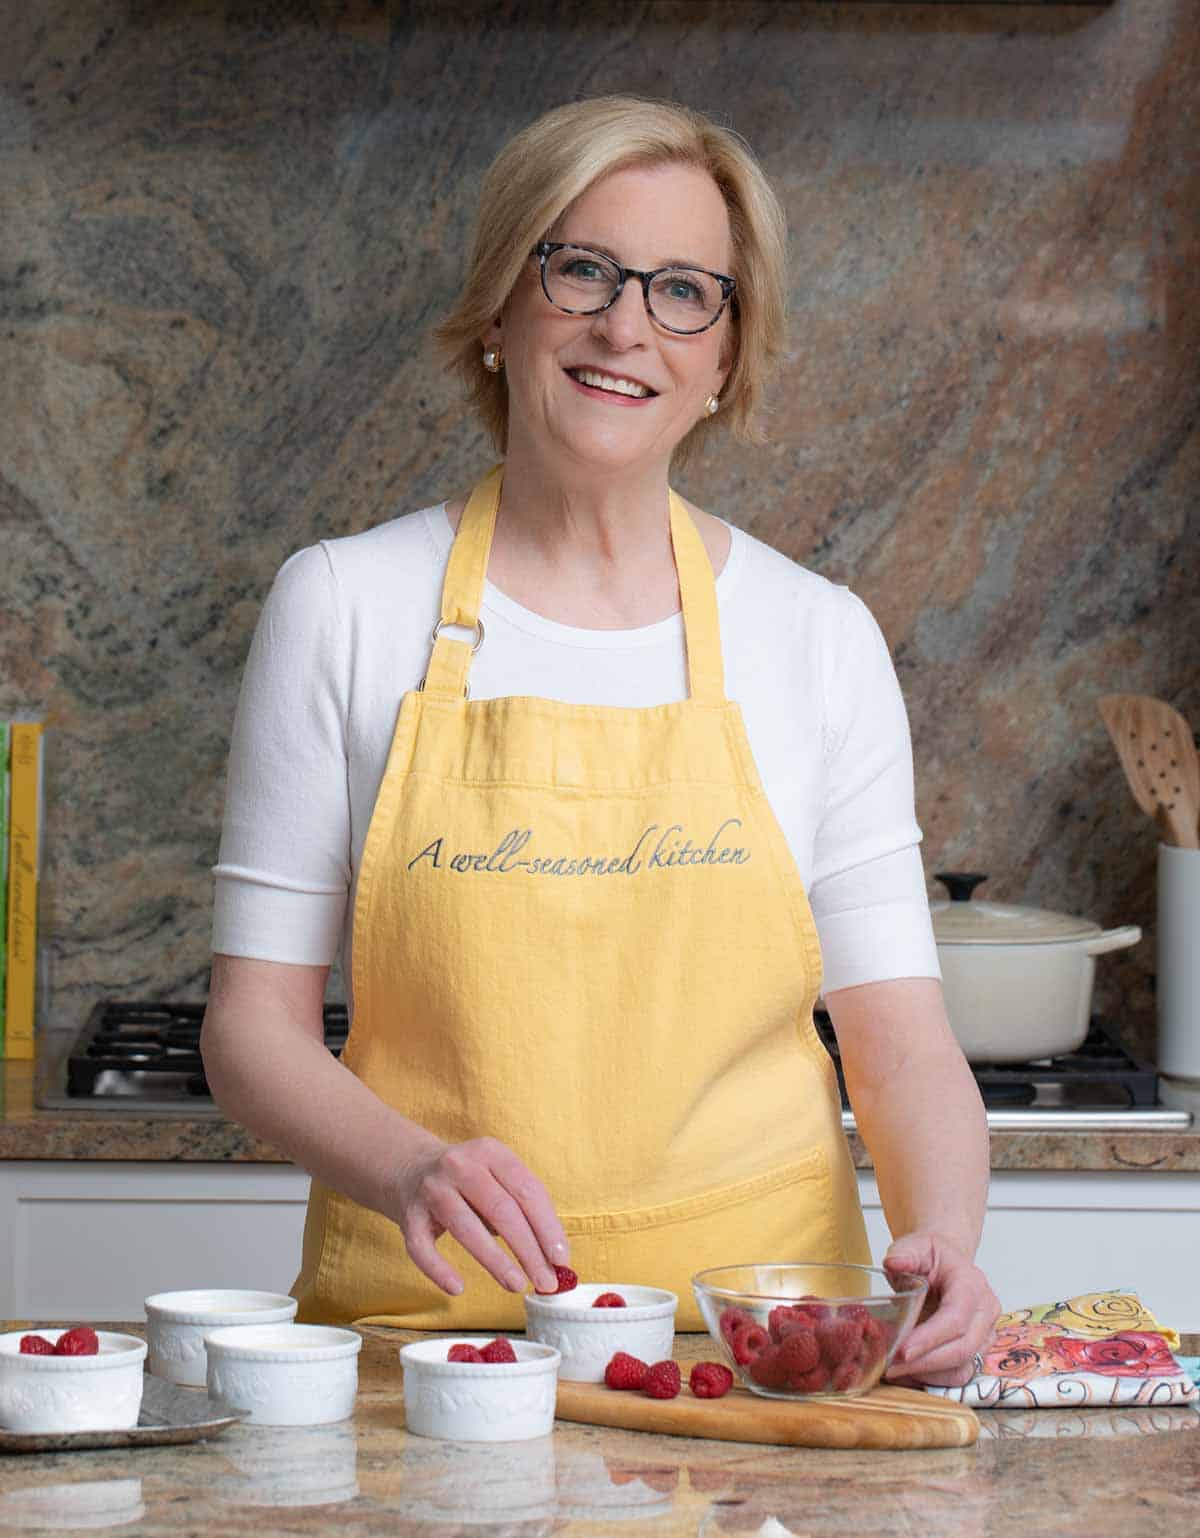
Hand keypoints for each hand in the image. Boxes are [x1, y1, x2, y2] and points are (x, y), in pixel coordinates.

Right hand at [386, 1133, 567, 1297]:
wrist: (410, 1169)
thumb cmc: (468, 1183)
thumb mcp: (496, 1177)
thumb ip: (521, 1207)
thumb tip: (553, 1256)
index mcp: (490, 1152)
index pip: (526, 1190)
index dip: (547, 1226)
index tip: (562, 1259)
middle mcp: (460, 1165)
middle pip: (501, 1209)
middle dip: (528, 1250)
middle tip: (546, 1281)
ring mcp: (432, 1189)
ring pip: (466, 1227)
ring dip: (495, 1261)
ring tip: (516, 1285)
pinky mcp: (408, 1215)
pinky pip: (422, 1247)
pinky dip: (439, 1270)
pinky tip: (457, 1288)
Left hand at [881, 1232, 999, 1386]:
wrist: (947, 1263)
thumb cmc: (933, 1258)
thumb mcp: (916, 1246)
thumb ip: (904, 1253)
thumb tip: (894, 1263)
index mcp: (972, 1284)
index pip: (956, 1317)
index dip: (930, 1338)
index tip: (902, 1350)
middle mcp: (985, 1312)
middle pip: (962, 1348)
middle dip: (925, 1362)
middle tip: (891, 1367)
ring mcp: (985, 1335)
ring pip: (963, 1367)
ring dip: (928, 1374)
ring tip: (896, 1370)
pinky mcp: (978, 1351)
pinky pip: (959, 1374)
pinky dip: (933, 1379)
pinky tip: (908, 1372)